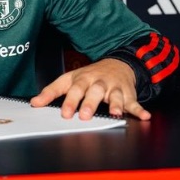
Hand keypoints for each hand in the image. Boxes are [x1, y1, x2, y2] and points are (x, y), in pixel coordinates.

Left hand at [30, 58, 150, 120]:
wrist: (116, 63)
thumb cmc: (90, 75)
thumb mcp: (69, 79)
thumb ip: (51, 92)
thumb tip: (34, 103)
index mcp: (82, 79)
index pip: (74, 89)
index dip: (69, 101)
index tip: (64, 113)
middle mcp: (98, 82)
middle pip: (93, 92)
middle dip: (89, 103)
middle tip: (84, 115)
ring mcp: (114, 87)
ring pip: (114, 96)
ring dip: (115, 104)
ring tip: (114, 113)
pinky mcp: (128, 93)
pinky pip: (134, 102)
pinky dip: (140, 109)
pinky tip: (144, 116)